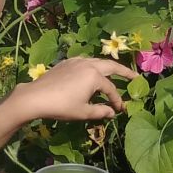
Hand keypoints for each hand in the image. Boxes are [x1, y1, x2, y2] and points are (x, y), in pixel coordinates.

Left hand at [16, 56, 134, 123]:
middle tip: (135, 76)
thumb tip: (112, 112)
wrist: (36, 96)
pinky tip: (94, 70)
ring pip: (98, 61)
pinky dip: (95, 65)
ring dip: (109, 67)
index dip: (117, 100)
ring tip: (117, 71)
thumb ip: (100, 111)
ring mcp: (77, 61)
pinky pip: (86, 61)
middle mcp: (88, 64)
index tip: (120, 109)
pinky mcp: (67, 62)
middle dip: (124, 72)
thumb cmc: (62, 106)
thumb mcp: (83, 112)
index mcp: (95, 76)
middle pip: (111, 66)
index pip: (111, 89)